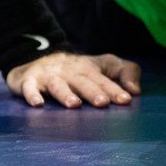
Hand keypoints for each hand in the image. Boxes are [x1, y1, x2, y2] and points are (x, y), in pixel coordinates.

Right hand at [5, 52, 141, 108]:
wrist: (39, 60)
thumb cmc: (78, 69)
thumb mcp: (104, 65)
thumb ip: (125, 72)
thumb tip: (136, 91)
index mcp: (88, 68)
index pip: (103, 79)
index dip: (114, 89)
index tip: (126, 100)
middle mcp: (69, 72)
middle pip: (82, 82)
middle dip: (93, 91)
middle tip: (103, 103)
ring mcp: (49, 76)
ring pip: (58, 85)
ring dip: (66, 94)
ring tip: (74, 105)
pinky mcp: (29, 81)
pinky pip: (30, 88)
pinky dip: (32, 95)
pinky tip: (37, 104)